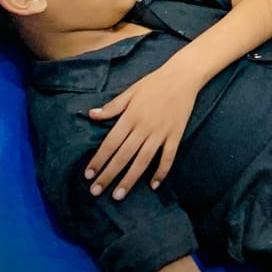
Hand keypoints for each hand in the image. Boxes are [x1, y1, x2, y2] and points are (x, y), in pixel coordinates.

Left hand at [86, 57, 200, 199]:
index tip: (88, 174)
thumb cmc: (155, 82)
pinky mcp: (175, 134)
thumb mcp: (131, 90)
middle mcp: (144, 127)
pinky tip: (153, 185)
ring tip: (117, 195)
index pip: (111, 142)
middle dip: (108, 175)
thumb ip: (112, 106)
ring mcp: (161, 132)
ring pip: (143, 160)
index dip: (99, 159)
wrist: (183, 76)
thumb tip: (91, 115)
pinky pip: (168, 157)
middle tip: (96, 191)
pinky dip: (161, 172)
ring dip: (130, 179)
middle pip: (124, 155)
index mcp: (131, 116)